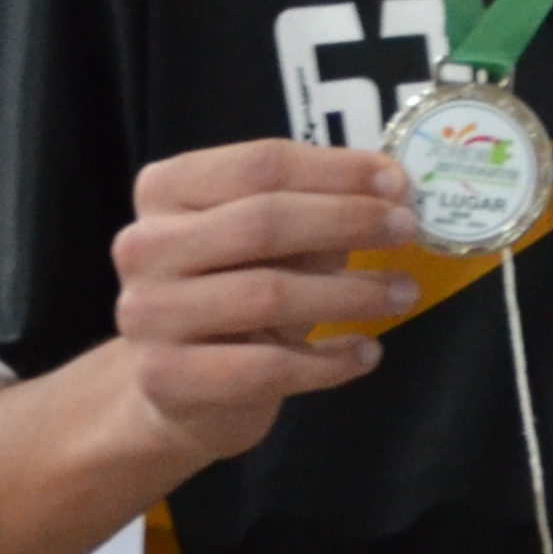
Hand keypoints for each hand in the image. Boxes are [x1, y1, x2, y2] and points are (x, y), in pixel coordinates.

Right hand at [104, 140, 429, 467]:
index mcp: (164, 190)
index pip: (260, 164)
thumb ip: (318, 211)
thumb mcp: (270, 244)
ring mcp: (147, 314)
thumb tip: (392, 189)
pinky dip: (329, 361)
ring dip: (351, 293)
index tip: (398, 183)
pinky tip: (367, 352)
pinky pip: (267, 367)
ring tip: (403, 293)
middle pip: (263, 222)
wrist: (179, 389)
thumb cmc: (235, 295)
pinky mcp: (167, 378)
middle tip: (408, 231)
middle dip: (349, 222)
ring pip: (268, 294)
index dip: (337, 170)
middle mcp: (144, 246)